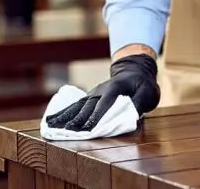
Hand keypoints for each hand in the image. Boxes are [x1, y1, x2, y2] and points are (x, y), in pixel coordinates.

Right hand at [45, 54, 159, 130]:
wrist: (134, 70)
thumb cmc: (142, 84)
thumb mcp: (148, 92)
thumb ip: (139, 103)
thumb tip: (130, 115)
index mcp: (115, 88)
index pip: (104, 104)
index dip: (96, 116)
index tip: (87, 128)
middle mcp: (100, 90)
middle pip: (87, 106)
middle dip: (77, 119)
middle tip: (66, 131)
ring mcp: (93, 93)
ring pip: (77, 106)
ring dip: (65, 116)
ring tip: (51, 125)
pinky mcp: (89, 97)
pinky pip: (75, 105)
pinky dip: (63, 113)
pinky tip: (52, 120)